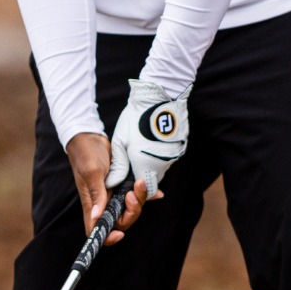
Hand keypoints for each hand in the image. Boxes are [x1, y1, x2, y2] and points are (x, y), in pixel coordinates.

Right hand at [64, 133, 143, 245]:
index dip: (108, 237)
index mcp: (92, 204)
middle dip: (132, 212)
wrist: (90, 137)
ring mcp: (113, 194)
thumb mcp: (92, 172)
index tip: (119, 233)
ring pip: (130, 208)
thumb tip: (97, 217)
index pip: (97, 229)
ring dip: (140, 199)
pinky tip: (156, 191)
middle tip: (133, 193)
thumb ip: (97, 194)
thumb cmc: (86, 154)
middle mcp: (103, 203)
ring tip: (141, 183)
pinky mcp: (121, 185)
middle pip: (121, 220)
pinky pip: (136, 195)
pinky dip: (147, 194)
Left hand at [106, 79, 189, 200]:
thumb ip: (118, 166)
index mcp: (145, 166)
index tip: (128, 183)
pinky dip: (156, 156)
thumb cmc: (137, 118)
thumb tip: (113, 183)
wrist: (160, 98)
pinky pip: (165, 159)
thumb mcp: (121, 141)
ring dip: (149, 165)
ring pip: (158, 169)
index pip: (142, 191)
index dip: (135, 190)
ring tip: (140, 147)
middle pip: (151, 181)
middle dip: (141, 177)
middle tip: (132, 163)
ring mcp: (171, 158)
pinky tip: (149, 143)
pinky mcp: (177, 149)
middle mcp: (161, 166)